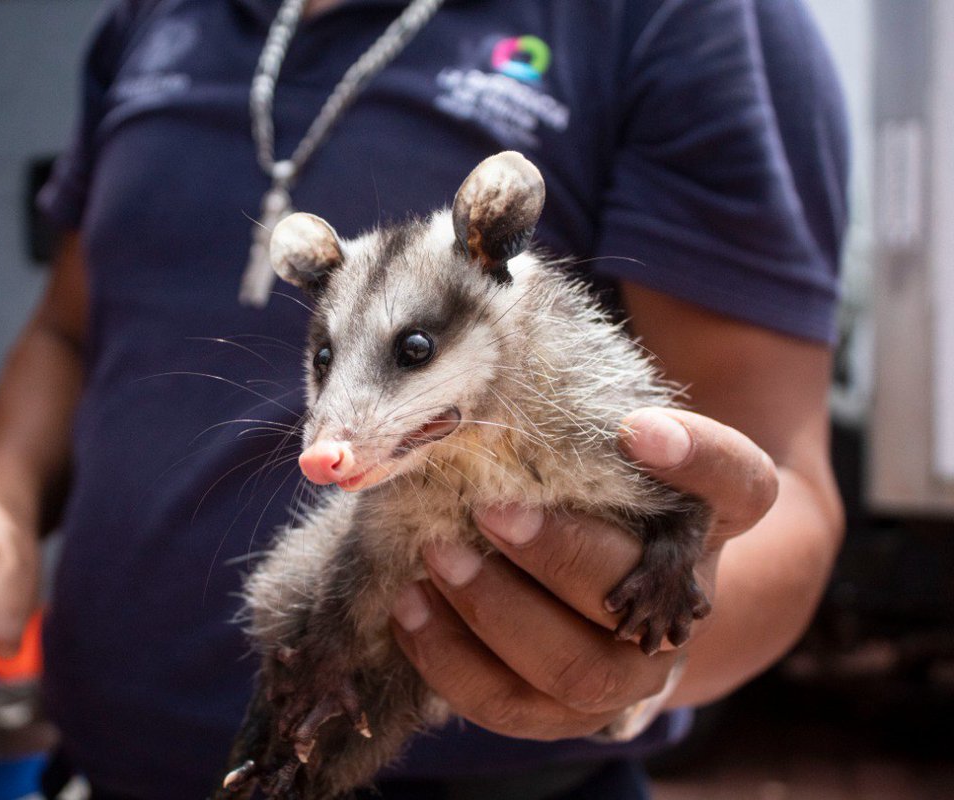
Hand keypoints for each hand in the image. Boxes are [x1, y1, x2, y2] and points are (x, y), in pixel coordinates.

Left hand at [389, 408, 777, 739]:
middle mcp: (679, 607)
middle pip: (634, 596)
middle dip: (556, 557)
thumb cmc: (587, 497)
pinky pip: (505, 704)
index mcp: (706, 520)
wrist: (600, 589)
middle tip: (488, 510)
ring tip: (435, 559)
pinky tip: (407, 606)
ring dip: (494, 613)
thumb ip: (582, 422)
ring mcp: (626, 674)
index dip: (695, 459)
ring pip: (573, 670)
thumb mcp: (600, 449)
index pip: (734, 482)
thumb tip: (529, 403)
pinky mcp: (563, 714)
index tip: (638, 430)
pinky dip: (447, 658)